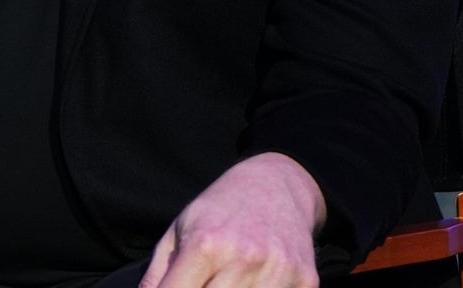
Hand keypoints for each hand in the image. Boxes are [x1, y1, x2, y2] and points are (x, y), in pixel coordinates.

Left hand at [141, 153, 326, 287]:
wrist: (277, 184)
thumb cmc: (220, 210)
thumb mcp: (179, 229)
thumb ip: (157, 275)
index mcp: (206, 244)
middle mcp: (244, 258)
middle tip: (203, 284)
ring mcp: (278, 272)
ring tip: (226, 281)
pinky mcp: (305, 282)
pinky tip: (255, 283)